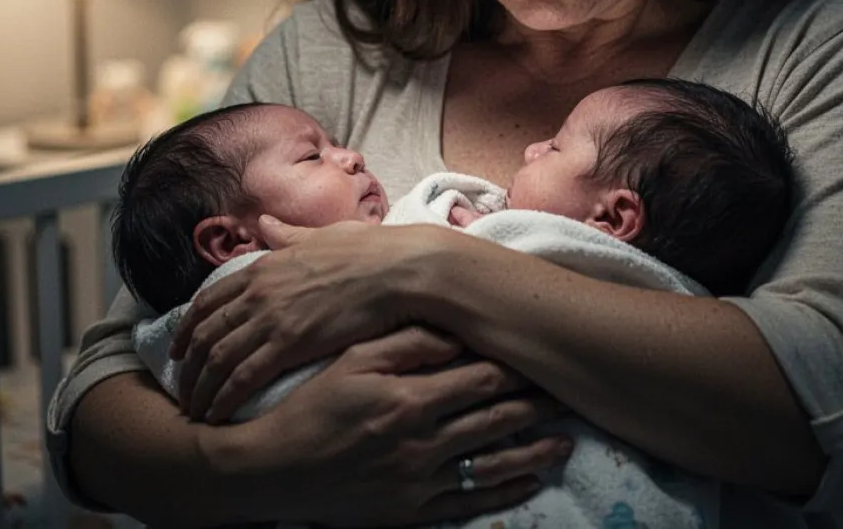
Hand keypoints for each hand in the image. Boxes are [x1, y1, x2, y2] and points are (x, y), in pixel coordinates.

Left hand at [171, 217, 447, 421]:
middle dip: (187, 365)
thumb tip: (266, 223)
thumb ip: (289, 235)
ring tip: (195, 410)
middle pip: (205, 333)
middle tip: (182, 388)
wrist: (399, 270)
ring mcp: (272, 317)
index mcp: (265, 266)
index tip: (179, 349)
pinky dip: (223, 398)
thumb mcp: (322, 236)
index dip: (188, 328)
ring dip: (201, 388)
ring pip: (217, 359)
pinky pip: (243, 377)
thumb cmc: (370, 251)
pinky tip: (218, 414)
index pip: (209, 300)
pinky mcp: (290, 343)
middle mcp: (259, 291)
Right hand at [220, 326, 572, 525]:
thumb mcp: (350, 362)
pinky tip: (531, 480)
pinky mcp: (412, 511)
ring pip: (491, 464)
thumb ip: (404, 345)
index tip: (543, 354)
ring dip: (533, 451)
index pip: (480, 378)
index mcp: (409, 400)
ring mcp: (419, 482)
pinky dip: (506, 490)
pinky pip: (471, 502)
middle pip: (495, 419)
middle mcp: (421, 443)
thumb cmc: (311, 407)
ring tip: (566, 441)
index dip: (517, 366)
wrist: (272, 472)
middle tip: (570, 393)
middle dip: (536, 405)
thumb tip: (452, 332)